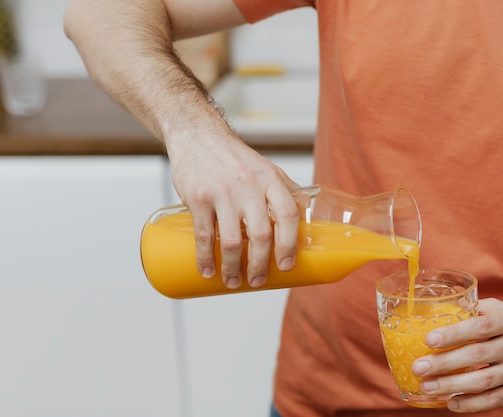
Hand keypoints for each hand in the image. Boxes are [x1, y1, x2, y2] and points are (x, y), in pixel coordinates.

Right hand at [167, 128, 299, 289]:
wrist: (197, 135)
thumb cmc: (234, 157)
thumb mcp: (265, 168)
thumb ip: (284, 191)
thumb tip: (305, 217)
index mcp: (270, 180)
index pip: (288, 214)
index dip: (290, 244)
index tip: (286, 265)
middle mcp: (249, 186)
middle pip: (261, 234)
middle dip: (260, 265)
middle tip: (257, 281)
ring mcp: (222, 192)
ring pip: (232, 241)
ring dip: (233, 268)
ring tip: (233, 281)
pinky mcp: (198, 197)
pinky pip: (204, 235)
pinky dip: (206, 258)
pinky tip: (208, 271)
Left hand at [412, 298, 502, 412]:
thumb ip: (476, 310)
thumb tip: (441, 311)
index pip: (480, 327)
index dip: (453, 334)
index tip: (429, 339)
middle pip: (477, 355)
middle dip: (444, 363)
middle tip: (419, 367)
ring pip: (484, 381)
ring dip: (452, 386)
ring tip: (427, 386)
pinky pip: (494, 400)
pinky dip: (471, 404)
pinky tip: (451, 402)